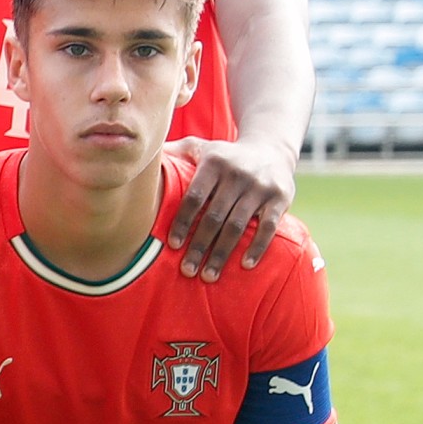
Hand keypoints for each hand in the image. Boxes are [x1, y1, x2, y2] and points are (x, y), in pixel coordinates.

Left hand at [166, 136, 297, 278]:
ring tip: (208, 277)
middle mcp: (238, 174)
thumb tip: (141, 156)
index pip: (194, 198)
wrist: (272, 149)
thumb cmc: (225, 156)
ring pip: (238, 226)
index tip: (173, 246)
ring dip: (222, 254)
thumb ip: (175, 151)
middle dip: (199, 246)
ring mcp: (260, 187)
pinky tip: (245, 265)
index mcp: (214, 163)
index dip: (182, 223)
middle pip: (214, 217)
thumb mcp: (201, 147)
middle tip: (187, 270)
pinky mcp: (281, 198)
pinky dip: (257, 247)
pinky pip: (268, 227)